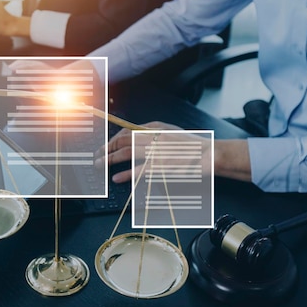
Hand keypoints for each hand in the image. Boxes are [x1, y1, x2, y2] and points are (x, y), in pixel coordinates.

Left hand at [97, 121, 211, 183]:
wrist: (209, 154)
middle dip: (106, 149)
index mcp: (154, 127)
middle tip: (97, 157)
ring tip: (100, 166)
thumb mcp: (170, 132)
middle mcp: (152, 136)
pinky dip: (124, 175)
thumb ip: (153, 133)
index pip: (126, 131)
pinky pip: (136, 171)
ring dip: (109, 160)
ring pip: (125, 153)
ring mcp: (155, 151)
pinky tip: (116, 179)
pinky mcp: (159, 166)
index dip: (112, 140)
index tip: (104, 147)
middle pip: (122, 141)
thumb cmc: (192, 145)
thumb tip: (133, 138)